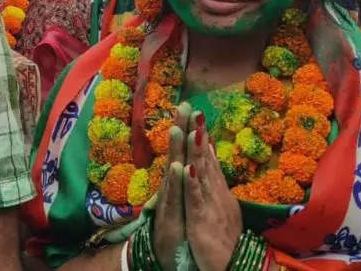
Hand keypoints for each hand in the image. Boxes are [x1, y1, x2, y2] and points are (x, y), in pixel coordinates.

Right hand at [152, 103, 190, 269]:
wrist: (169, 258)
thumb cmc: (178, 230)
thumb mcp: (184, 202)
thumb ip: (187, 180)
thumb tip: (191, 159)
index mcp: (180, 184)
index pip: (185, 152)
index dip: (188, 130)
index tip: (191, 106)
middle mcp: (173, 188)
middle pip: (177, 154)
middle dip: (180, 130)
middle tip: (183, 105)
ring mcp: (170, 202)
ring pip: (173, 172)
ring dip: (175, 150)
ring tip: (177, 127)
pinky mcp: (171, 217)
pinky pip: (174, 197)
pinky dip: (177, 182)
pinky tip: (178, 167)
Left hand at [184, 111, 242, 270]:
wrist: (230, 267)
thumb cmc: (223, 241)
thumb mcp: (220, 210)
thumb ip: (215, 188)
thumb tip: (212, 166)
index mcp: (218, 192)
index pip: (209, 159)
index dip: (202, 137)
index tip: (196, 115)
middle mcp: (217, 195)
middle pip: (206, 160)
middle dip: (199, 134)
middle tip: (193, 109)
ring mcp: (210, 206)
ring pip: (202, 174)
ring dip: (197, 151)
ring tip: (193, 128)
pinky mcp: (202, 221)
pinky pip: (195, 200)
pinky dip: (191, 183)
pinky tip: (186, 166)